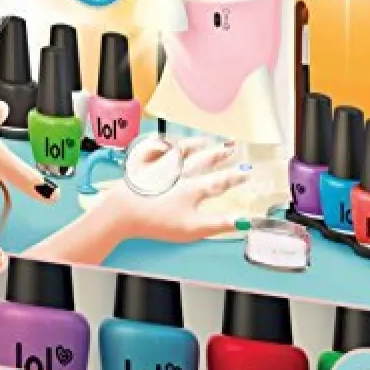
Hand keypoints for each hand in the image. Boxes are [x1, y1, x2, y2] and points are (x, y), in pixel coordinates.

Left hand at [111, 136, 249, 242]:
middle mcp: (180, 173)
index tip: (247, 171)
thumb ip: (219, 224)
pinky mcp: (144, 165)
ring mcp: (161, 166)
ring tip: (206, 141)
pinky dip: (166, 143)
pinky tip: (168, 141)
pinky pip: (158, 148)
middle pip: (203, 160)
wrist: (123, 211)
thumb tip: (243, 222)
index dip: (235, 177)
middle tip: (231, 147)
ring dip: (197, 145)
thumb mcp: (193, 228)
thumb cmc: (157, 221)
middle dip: (219, 154)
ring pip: (183, 150)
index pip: (220, 181)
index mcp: (193, 188)